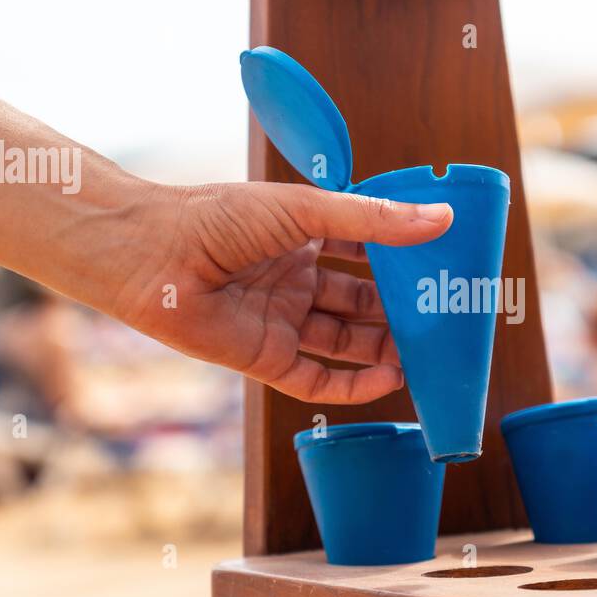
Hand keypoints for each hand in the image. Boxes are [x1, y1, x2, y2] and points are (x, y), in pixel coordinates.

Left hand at [117, 181, 452, 403]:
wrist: (151, 256)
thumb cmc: (218, 218)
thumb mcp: (305, 211)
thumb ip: (372, 220)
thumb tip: (441, 217)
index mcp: (303, 237)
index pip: (366, 251)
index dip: (402, 259)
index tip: (443, 264)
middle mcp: (296, 281)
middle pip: (362, 301)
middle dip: (401, 310)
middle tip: (446, 318)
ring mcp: (283, 321)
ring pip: (347, 342)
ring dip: (386, 349)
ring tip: (429, 354)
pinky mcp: (266, 359)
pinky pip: (319, 380)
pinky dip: (354, 385)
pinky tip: (389, 380)